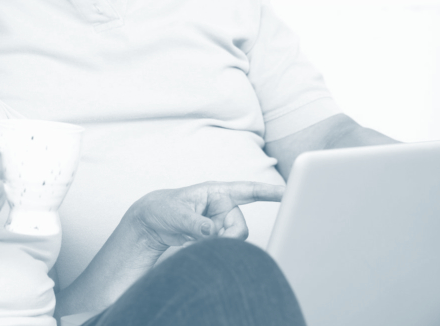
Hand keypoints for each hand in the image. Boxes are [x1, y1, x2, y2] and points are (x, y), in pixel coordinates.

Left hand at [128, 181, 284, 251]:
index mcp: (216, 192)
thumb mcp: (176, 214)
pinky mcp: (216, 235)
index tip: (288, 192)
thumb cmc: (163, 208)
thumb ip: (195, 223)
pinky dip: (213, 249)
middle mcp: (222, 206)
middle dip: (228, 238)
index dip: (269, 192)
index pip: (248, 190)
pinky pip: (224, 246)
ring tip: (194, 240)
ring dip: (218, 245)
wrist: (152, 222)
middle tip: (206, 240)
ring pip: (233, 240)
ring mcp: (220, 221)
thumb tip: (211, 232)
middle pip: (240, 227)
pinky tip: (195, 245)